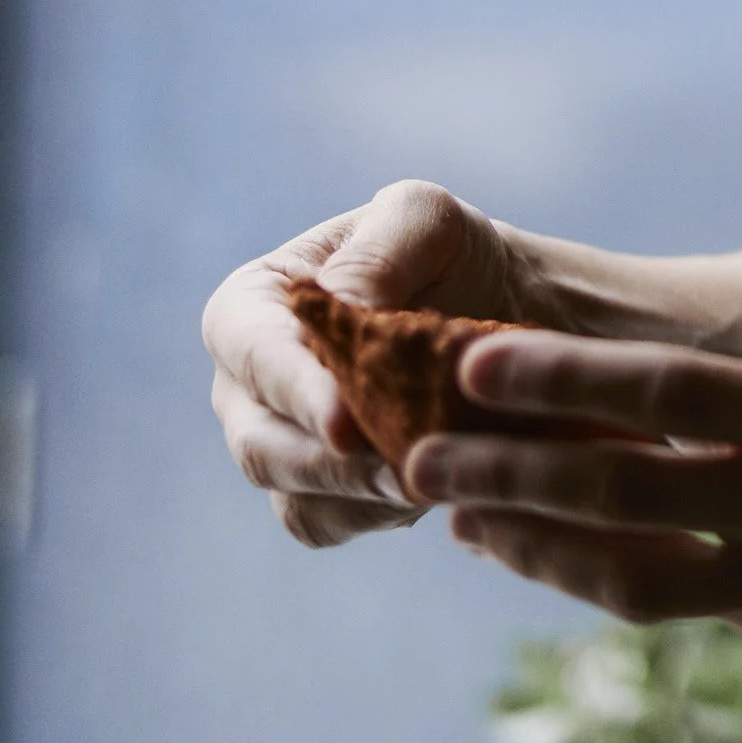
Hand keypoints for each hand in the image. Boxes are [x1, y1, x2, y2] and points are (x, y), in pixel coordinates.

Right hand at [204, 180, 530, 548]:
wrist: (494, 306)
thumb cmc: (445, 251)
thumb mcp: (422, 219)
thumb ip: (377, 253)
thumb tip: (340, 304)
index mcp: (251, 306)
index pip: (254, 353)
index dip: (296, 392)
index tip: (346, 421)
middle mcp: (247, 386)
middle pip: (260, 445)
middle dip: (327, 464)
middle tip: (396, 470)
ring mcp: (278, 445)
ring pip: (296, 497)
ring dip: (361, 497)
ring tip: (429, 478)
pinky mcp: (318, 493)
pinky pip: (331, 523)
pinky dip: (379, 514)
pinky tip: (432, 486)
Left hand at [407, 332, 741, 687]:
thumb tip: (688, 394)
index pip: (671, 394)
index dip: (566, 381)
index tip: (479, 361)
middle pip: (628, 490)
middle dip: (512, 468)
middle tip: (420, 446)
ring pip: (637, 574)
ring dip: (538, 542)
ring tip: (460, 512)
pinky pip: (690, 608)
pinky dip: (612, 579)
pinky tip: (559, 557)